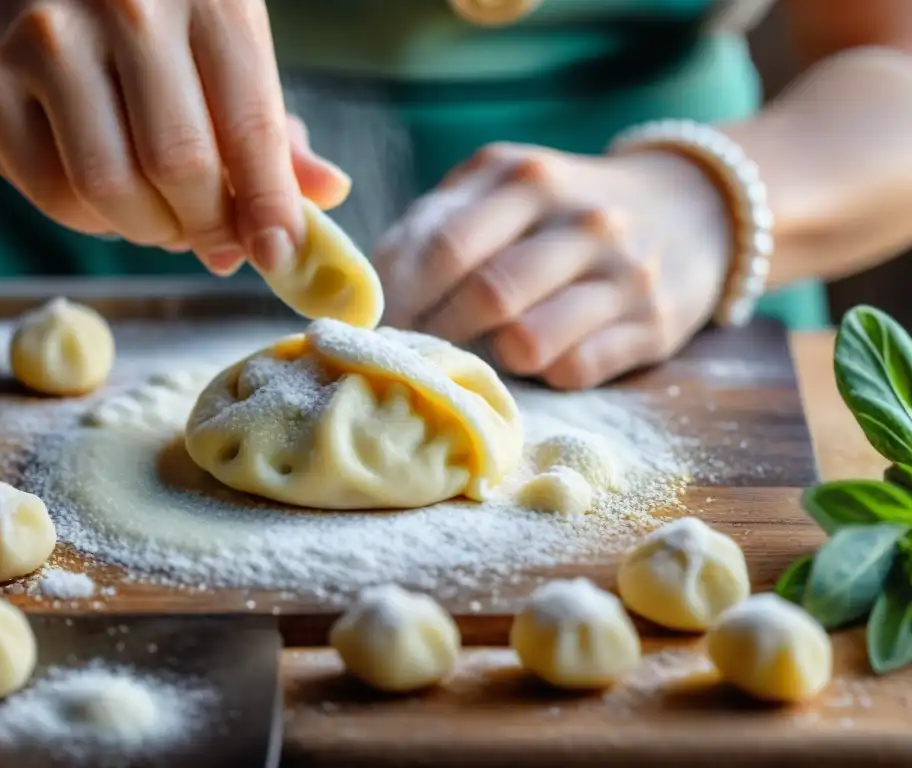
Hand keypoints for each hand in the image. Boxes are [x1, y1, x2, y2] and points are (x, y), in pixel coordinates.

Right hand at [0, 0, 350, 275]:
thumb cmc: (157, 25)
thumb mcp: (229, 51)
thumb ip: (274, 129)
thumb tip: (330, 192)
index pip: (250, 126)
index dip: (270, 207)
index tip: (280, 255)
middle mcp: (122, 8)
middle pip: (178, 166)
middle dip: (210, 228)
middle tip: (222, 246)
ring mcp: (44, 44)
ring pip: (110, 190)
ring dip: (153, 232)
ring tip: (170, 221)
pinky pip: (55, 196)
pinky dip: (96, 223)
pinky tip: (115, 199)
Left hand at [375, 143, 733, 389]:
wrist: (692, 208)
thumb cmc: (568, 207)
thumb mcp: (506, 187)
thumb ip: (439, 223)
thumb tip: (370, 290)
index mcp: (527, 178)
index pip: (442, 246)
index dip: (397, 297)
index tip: (373, 326)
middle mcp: (583, 221)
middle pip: (483, 297)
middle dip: (435, 335)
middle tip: (413, 353)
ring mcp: (624, 276)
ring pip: (528, 343)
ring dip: (488, 358)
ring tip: (477, 351)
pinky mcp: (652, 327)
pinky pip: (573, 371)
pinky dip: (542, 374)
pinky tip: (541, 354)